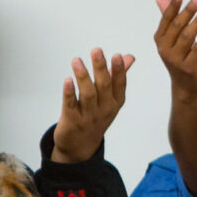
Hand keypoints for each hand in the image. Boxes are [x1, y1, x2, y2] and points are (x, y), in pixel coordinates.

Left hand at [51, 49, 133, 163]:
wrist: (80, 145)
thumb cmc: (96, 116)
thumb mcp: (111, 99)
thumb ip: (118, 77)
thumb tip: (129, 57)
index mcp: (115, 102)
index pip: (119, 85)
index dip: (119, 71)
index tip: (117, 56)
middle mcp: (104, 110)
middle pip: (103, 87)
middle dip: (100, 68)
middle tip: (97, 51)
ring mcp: (88, 116)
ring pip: (87, 95)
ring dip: (83, 77)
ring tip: (77, 60)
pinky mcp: (72, 121)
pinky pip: (70, 105)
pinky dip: (69, 93)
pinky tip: (67, 81)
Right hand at [153, 0, 196, 96]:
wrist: (187, 86)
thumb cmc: (180, 57)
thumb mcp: (172, 38)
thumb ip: (168, 17)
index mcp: (160, 39)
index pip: (166, 19)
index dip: (173, 6)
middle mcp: (165, 49)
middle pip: (177, 26)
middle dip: (188, 11)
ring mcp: (176, 59)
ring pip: (188, 37)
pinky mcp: (189, 68)